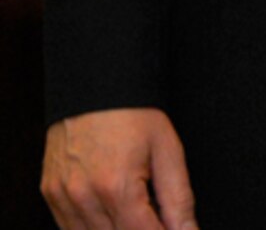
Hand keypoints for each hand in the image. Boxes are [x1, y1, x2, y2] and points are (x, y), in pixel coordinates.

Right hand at [43, 108, 195, 229]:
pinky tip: (111, 214)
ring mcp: (62, 197)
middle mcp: (84, 196)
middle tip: (158, 219)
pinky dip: (92, 229)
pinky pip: (70, 228)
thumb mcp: (168, 150)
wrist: (95, 86)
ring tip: (137, 213)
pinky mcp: (50, 194)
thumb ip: (178, 198)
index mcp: (117, 186)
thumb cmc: (134, 114)